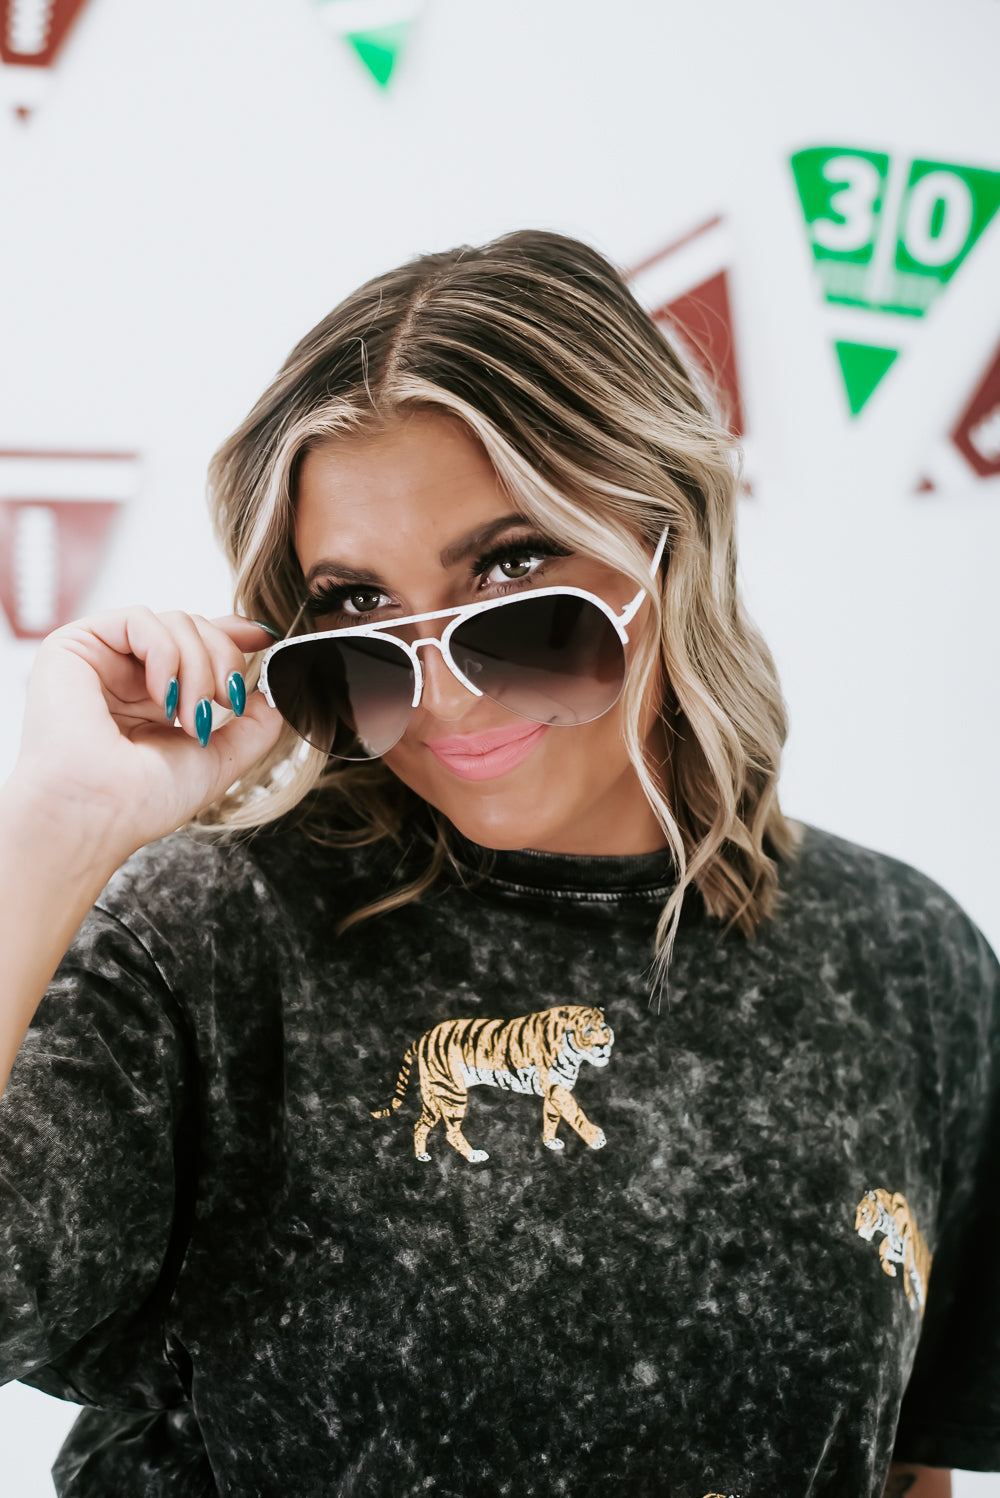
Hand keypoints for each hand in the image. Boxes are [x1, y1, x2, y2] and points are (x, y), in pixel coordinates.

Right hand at [9, 607, 284, 868]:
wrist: (97, 816)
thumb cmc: (140, 801)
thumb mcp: (217, 760)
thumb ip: (253, 727)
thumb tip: (274, 696)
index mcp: (153, 699)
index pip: (195, 646)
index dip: (233, 634)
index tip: (267, 637)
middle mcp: (127, 676)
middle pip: (194, 628)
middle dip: (225, 661)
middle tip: (230, 702)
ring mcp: (101, 659)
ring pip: (174, 622)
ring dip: (199, 667)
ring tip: (189, 716)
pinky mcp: (74, 645)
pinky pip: (140, 619)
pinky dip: (166, 653)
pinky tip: (163, 695)